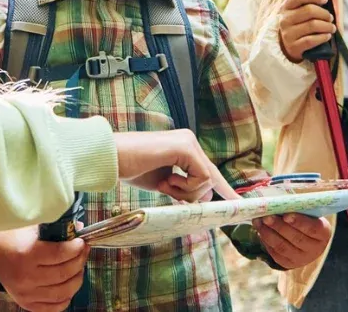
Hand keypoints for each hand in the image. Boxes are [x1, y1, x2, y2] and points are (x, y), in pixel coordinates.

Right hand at [0, 226, 87, 311]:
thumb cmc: (14, 238)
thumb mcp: (31, 226)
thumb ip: (55, 227)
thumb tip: (79, 228)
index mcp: (26, 254)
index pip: (59, 254)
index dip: (75, 248)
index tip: (81, 242)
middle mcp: (26, 277)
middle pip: (63, 273)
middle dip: (79, 261)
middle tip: (83, 252)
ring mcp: (26, 294)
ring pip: (62, 292)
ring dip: (77, 279)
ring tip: (79, 268)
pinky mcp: (27, 304)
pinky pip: (54, 307)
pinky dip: (66, 298)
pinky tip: (68, 284)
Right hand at [113, 129, 239, 202]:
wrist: (110, 158)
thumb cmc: (130, 169)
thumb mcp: (162, 182)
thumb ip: (182, 188)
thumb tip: (201, 201)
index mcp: (184, 147)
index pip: (209, 171)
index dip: (223, 189)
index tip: (237, 204)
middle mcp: (190, 141)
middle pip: (210, 178)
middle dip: (195, 195)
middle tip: (170, 190)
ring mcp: (189, 142)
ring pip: (207, 182)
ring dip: (184, 192)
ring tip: (163, 183)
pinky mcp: (185, 148)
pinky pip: (201, 179)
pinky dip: (184, 188)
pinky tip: (166, 180)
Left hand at [254, 213, 331, 269]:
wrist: (307, 241)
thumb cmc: (307, 220)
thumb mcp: (309, 213)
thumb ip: (298, 208)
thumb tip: (279, 201)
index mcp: (323, 233)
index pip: (312, 228)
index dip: (299, 222)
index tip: (286, 215)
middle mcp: (315, 249)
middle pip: (296, 238)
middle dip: (279, 227)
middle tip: (266, 217)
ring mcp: (301, 259)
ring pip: (283, 247)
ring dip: (268, 233)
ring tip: (258, 222)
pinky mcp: (288, 263)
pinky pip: (275, 253)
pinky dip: (266, 241)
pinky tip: (260, 231)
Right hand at [277, 0, 334, 62]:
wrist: (288, 45)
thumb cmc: (299, 22)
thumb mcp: (303, 8)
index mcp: (286, 6)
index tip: (325, 0)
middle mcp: (284, 19)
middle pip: (309, 10)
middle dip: (324, 13)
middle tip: (331, 18)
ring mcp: (288, 34)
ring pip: (312, 25)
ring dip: (327, 26)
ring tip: (332, 27)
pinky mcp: (293, 46)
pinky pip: (311, 40)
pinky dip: (323, 37)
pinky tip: (327, 36)